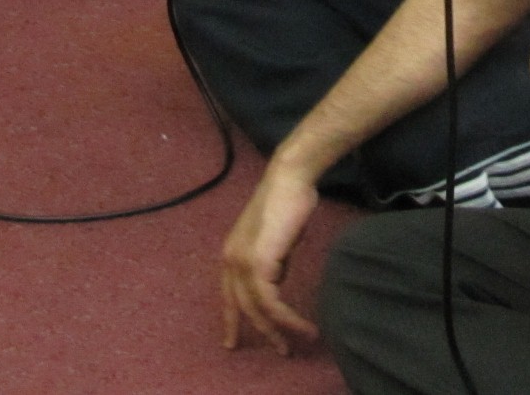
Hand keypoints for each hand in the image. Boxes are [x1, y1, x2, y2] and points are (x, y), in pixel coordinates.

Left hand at [219, 161, 321, 354]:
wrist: (290, 179)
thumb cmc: (288, 201)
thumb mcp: (277, 238)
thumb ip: (273, 259)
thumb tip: (278, 277)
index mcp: (231, 253)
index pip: (228, 295)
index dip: (232, 319)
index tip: (233, 340)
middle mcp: (231, 260)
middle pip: (241, 307)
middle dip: (260, 331)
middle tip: (280, 349)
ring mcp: (243, 263)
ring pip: (257, 309)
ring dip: (278, 329)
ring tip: (298, 340)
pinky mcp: (259, 264)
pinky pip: (271, 302)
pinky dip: (287, 317)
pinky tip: (302, 324)